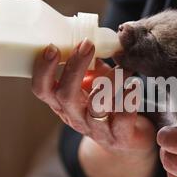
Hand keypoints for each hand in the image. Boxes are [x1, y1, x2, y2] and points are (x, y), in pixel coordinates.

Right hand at [31, 40, 156, 176]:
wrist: (127, 140)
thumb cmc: (107, 106)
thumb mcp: (92, 85)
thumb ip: (89, 65)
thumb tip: (90, 36)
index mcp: (63, 103)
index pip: (42, 90)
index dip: (43, 70)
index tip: (52, 47)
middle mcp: (76, 117)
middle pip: (65, 96)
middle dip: (74, 68)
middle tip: (87, 45)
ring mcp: (97, 129)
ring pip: (96, 105)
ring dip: (109, 81)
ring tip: (122, 66)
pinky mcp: (120, 136)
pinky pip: (123, 119)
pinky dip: (129, 99)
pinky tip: (134, 85)